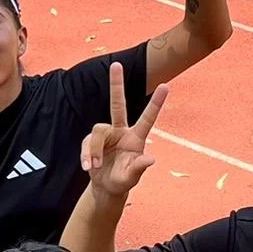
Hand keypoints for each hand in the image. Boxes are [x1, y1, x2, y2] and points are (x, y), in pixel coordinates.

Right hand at [79, 64, 166, 196]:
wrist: (105, 187)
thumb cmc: (122, 180)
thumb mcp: (131, 178)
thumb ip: (139, 168)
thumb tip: (150, 159)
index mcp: (136, 138)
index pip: (147, 118)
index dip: (156, 103)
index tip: (166, 86)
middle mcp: (120, 132)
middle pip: (117, 104)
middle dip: (116, 85)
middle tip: (116, 64)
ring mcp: (105, 135)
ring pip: (98, 131)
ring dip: (94, 150)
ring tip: (94, 166)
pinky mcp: (91, 141)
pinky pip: (87, 143)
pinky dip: (86, 155)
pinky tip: (88, 166)